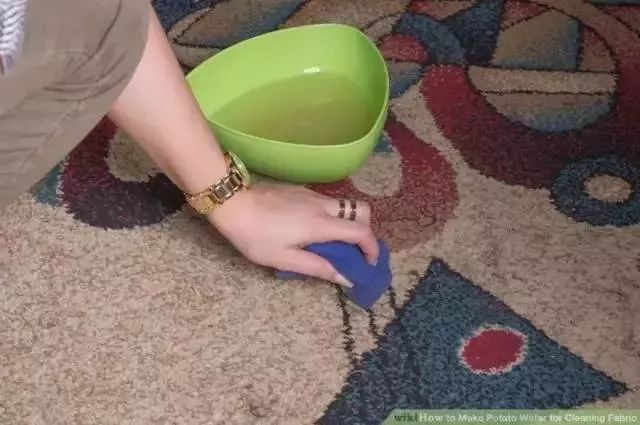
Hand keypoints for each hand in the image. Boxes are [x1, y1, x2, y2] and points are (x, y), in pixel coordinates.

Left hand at [206, 182, 378, 286]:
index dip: (372, 248)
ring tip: (333, 243)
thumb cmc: (256, 236)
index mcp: (321, 224)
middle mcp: (322, 206)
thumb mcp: (284, 259)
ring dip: (348, 223)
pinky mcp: (301, 190)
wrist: (233, 204)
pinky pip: (327, 202)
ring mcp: (312, 195)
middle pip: (361, 210)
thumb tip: (345, 278)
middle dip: (366, 229)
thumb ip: (317, 267)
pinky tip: (312, 230)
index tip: (369, 263)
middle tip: (354, 249)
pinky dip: (332, 216)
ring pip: (344, 205)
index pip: (361, 232)